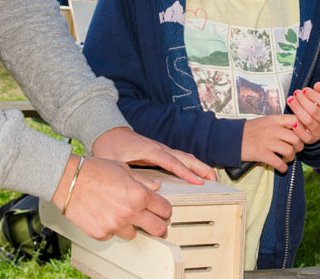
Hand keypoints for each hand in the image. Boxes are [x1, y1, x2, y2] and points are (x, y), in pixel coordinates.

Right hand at [51, 154, 171, 239]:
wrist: (67, 179)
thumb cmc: (94, 170)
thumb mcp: (123, 169)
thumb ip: (143, 180)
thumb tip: (156, 186)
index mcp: (139, 194)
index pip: (165, 210)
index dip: (164, 210)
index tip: (161, 210)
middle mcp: (130, 212)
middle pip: (157, 229)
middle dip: (157, 225)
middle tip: (152, 222)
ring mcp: (115, 225)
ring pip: (134, 234)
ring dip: (130, 226)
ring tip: (119, 212)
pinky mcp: (101, 233)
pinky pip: (112, 234)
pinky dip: (110, 227)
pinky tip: (103, 213)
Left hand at [91, 126, 215, 182]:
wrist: (106, 131)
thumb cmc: (109, 146)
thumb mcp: (115, 162)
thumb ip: (131, 174)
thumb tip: (152, 187)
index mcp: (150, 150)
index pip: (172, 163)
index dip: (186, 173)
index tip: (198, 181)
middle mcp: (158, 148)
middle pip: (184, 157)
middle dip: (200, 168)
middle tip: (214, 179)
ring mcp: (159, 149)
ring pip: (184, 157)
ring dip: (198, 166)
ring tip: (210, 177)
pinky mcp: (158, 152)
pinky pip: (178, 159)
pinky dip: (189, 165)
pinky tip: (194, 174)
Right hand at [241, 115, 302, 172]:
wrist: (231, 138)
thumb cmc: (249, 131)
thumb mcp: (265, 121)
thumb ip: (279, 124)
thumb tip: (296, 130)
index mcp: (274, 120)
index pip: (295, 120)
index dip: (302, 129)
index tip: (300, 135)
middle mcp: (272, 129)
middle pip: (296, 138)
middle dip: (298, 147)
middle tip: (294, 150)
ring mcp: (267, 142)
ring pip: (290, 151)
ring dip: (291, 158)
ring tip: (286, 159)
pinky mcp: (262, 154)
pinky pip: (279, 163)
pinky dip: (283, 168)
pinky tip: (281, 167)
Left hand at [285, 82, 319, 144]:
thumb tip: (318, 85)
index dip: (313, 95)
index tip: (305, 90)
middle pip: (314, 111)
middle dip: (303, 100)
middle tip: (296, 93)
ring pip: (308, 121)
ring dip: (297, 109)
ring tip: (291, 100)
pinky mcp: (312, 139)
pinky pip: (304, 135)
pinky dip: (297, 128)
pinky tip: (292, 120)